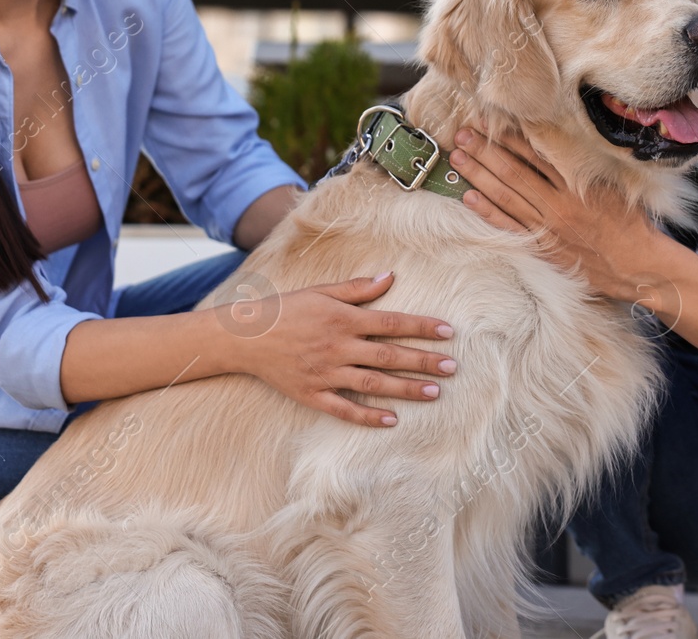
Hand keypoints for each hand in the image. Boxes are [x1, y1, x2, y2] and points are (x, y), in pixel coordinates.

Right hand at [229, 272, 457, 426]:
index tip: (448, 332)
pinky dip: (367, 416)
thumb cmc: (286, 309)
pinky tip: (391, 420)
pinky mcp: (312, 394)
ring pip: (373, 383)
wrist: (245, 336)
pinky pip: (344, 409)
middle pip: (389, 355)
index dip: (422, 327)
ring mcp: (325, 373)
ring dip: (405, 388)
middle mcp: (338, 347)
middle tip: (452, 367)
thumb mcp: (321, 292)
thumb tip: (391, 277)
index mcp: (343, 319)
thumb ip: (357, 289)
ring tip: (434, 393)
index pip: (392, 323)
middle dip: (423, 361)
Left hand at [447, 126, 671, 308]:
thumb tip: (561, 139)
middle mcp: (558, 203)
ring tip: (458, 158)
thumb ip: (586, 165)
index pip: (535, 153)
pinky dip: (488, 212)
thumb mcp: (614, 185)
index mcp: (576, 183)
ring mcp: (548, 226)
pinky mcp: (543, 246)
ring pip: (505, 196)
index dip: (509, 136)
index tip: (490, 121)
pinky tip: (469, 197)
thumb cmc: (631, 223)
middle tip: (461, 134)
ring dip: (479, 175)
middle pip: (513, 171)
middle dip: (484, 151)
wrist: (638, 265)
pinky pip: (509, 226)